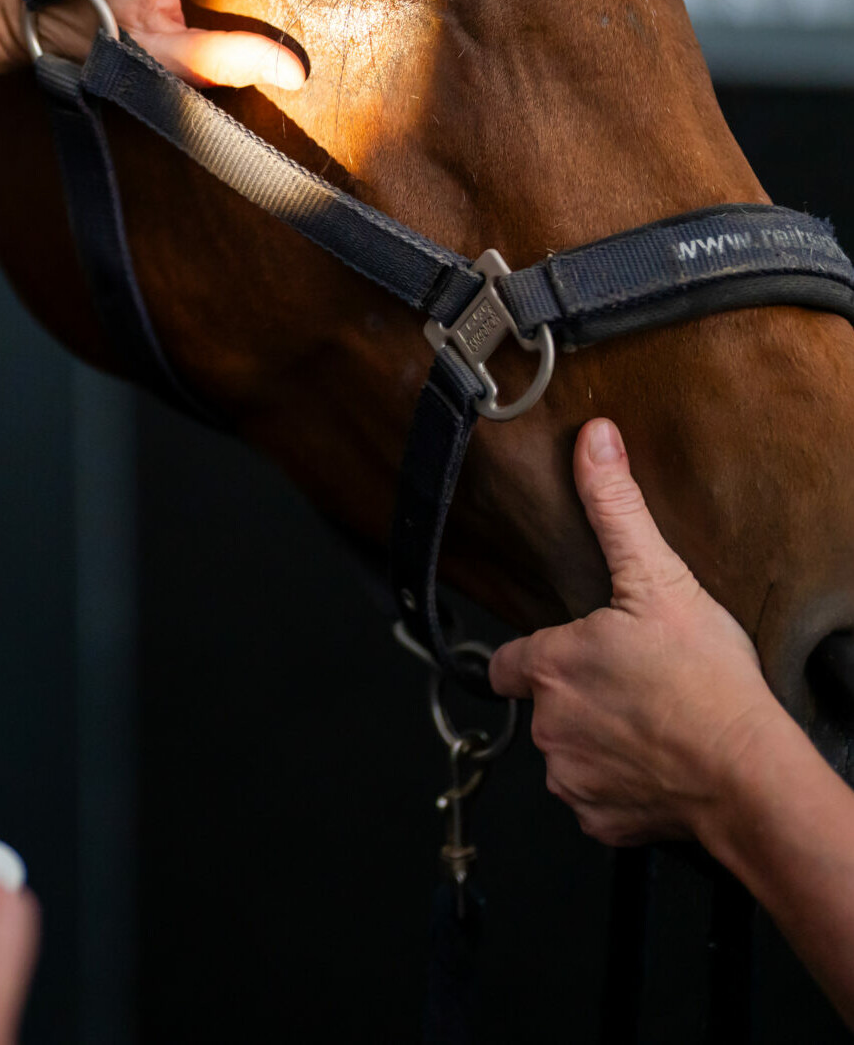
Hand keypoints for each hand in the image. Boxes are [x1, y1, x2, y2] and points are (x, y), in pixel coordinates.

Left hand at [488, 419, 785, 845]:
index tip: (573, 654)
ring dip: (599, 740)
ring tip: (651, 723)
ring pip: (569, 751)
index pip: (506, 661)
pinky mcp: (598, 819)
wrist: (753, 777)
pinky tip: (657, 763)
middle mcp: (545, 724)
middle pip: (544, 704)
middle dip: (579, 695)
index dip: (537, 655)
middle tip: (633, 686)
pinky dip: (621, 784)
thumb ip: (615, 507)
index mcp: (546, 666)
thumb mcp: (660, 579)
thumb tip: (593, 440)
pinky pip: (595, 797)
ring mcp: (570, 775)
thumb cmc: (709, 684)